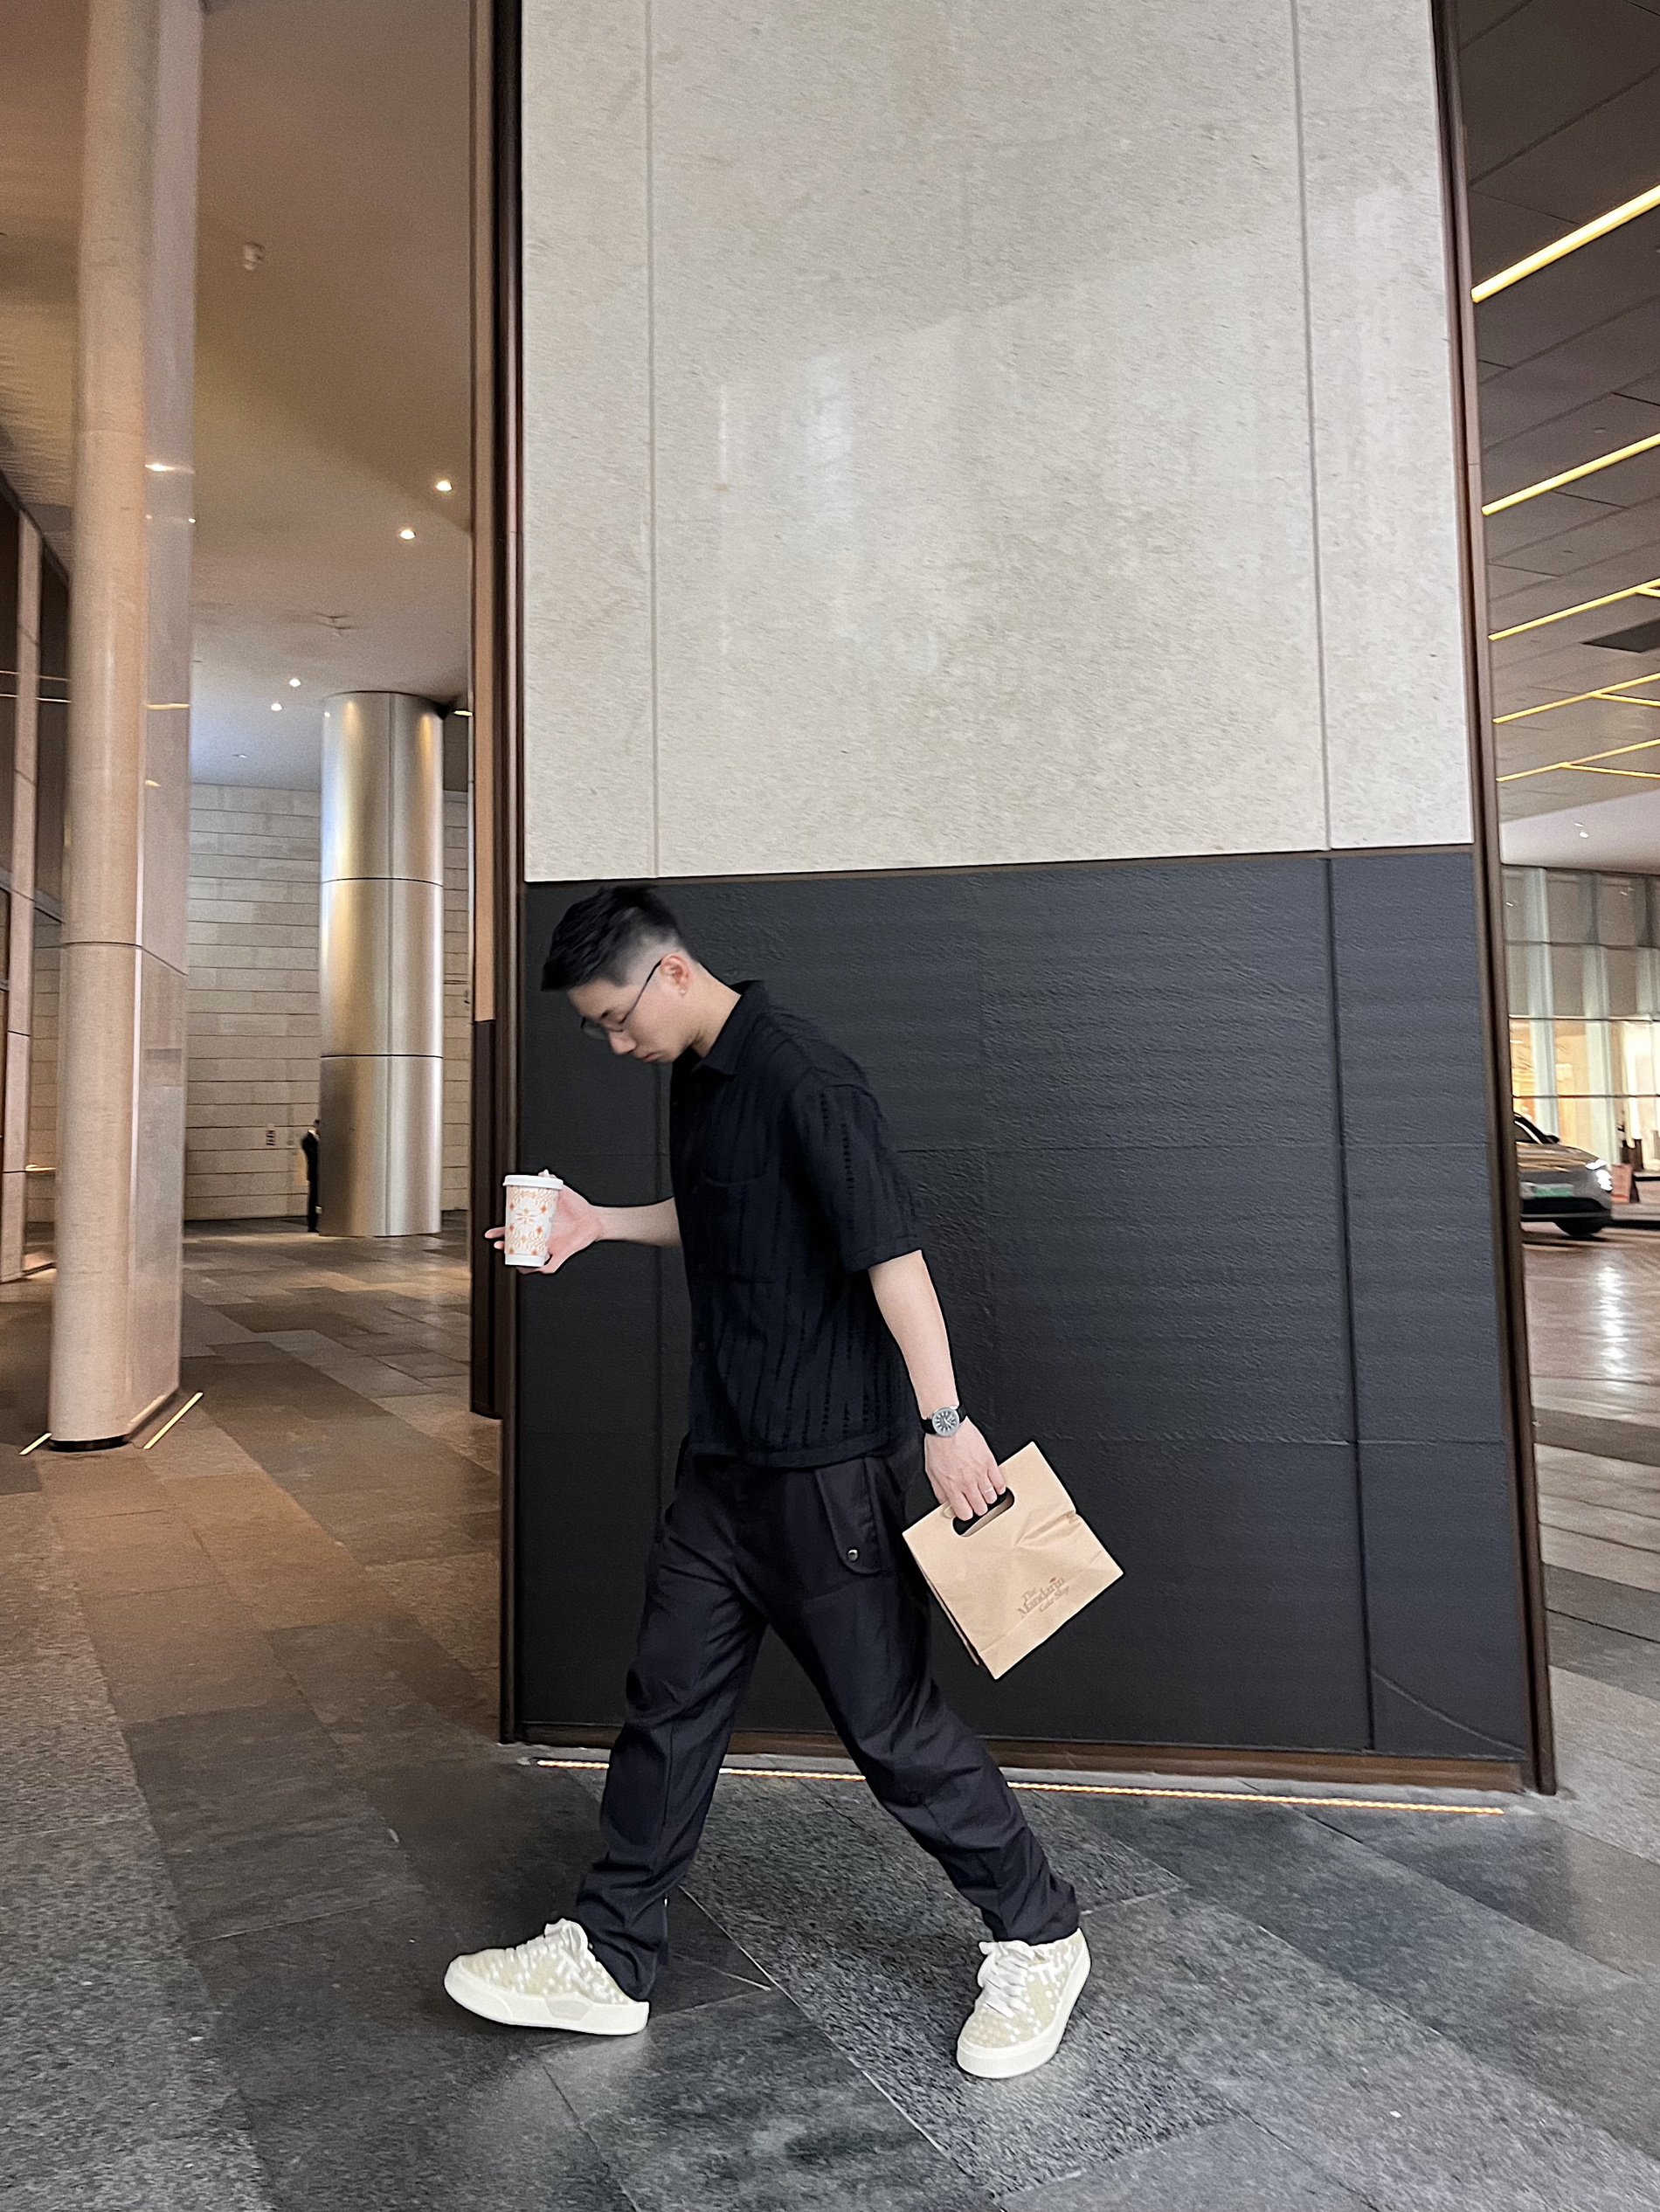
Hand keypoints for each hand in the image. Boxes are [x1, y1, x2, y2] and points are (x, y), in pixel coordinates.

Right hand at [487, 1187, 605, 1274]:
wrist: (594, 1218)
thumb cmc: (578, 1207)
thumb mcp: (563, 1193)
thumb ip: (552, 1183)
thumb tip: (543, 1173)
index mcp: (537, 1225)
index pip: (514, 1229)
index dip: (501, 1232)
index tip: (490, 1234)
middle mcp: (541, 1237)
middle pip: (518, 1245)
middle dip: (505, 1247)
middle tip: (498, 1245)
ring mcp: (550, 1247)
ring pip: (530, 1259)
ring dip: (520, 1262)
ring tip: (513, 1259)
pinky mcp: (561, 1254)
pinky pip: (550, 1266)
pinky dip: (543, 1269)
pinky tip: (537, 1268)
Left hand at [924, 1421, 1004, 1522]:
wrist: (947, 1426)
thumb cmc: (938, 1445)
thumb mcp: (931, 1472)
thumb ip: (940, 1491)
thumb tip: (945, 1503)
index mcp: (951, 1486)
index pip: (964, 1513)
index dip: (966, 1514)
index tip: (965, 1510)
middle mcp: (967, 1482)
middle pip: (980, 1508)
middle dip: (978, 1507)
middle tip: (975, 1502)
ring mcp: (980, 1473)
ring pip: (991, 1498)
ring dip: (988, 1498)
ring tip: (984, 1494)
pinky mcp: (989, 1462)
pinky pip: (1000, 1482)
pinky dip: (999, 1488)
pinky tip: (995, 1487)